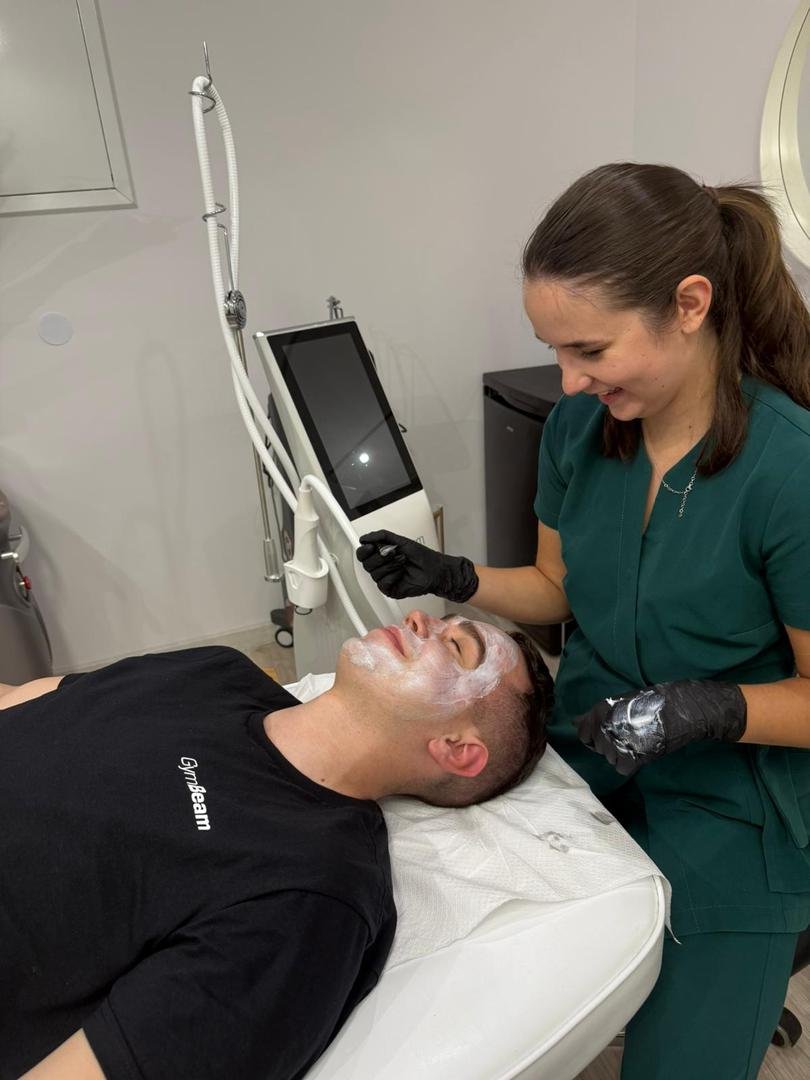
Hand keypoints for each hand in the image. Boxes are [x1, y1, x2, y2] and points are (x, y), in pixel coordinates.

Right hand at [355, 529, 478, 602]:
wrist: (434, 570)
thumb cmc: (422, 556)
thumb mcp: (401, 540)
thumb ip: (381, 536)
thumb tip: (365, 538)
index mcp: (381, 554)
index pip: (363, 554)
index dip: (363, 550)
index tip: (370, 546)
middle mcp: (382, 567)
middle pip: (366, 564)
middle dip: (380, 557)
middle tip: (393, 553)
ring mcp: (385, 578)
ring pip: (374, 574)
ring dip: (390, 565)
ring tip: (402, 562)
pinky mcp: (390, 589)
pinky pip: (382, 584)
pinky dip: (392, 576)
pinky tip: (401, 573)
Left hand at [574, 679, 746, 774]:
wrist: (681, 709)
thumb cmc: (653, 702)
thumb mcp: (622, 702)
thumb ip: (598, 715)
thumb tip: (574, 722)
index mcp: (600, 710)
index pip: (582, 732)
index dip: (594, 736)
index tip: (608, 735)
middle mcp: (603, 726)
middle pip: (599, 747)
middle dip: (612, 744)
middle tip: (631, 735)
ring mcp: (616, 743)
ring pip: (610, 758)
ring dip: (622, 754)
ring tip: (640, 741)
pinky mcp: (630, 758)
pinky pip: (622, 768)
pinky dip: (632, 764)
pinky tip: (643, 752)